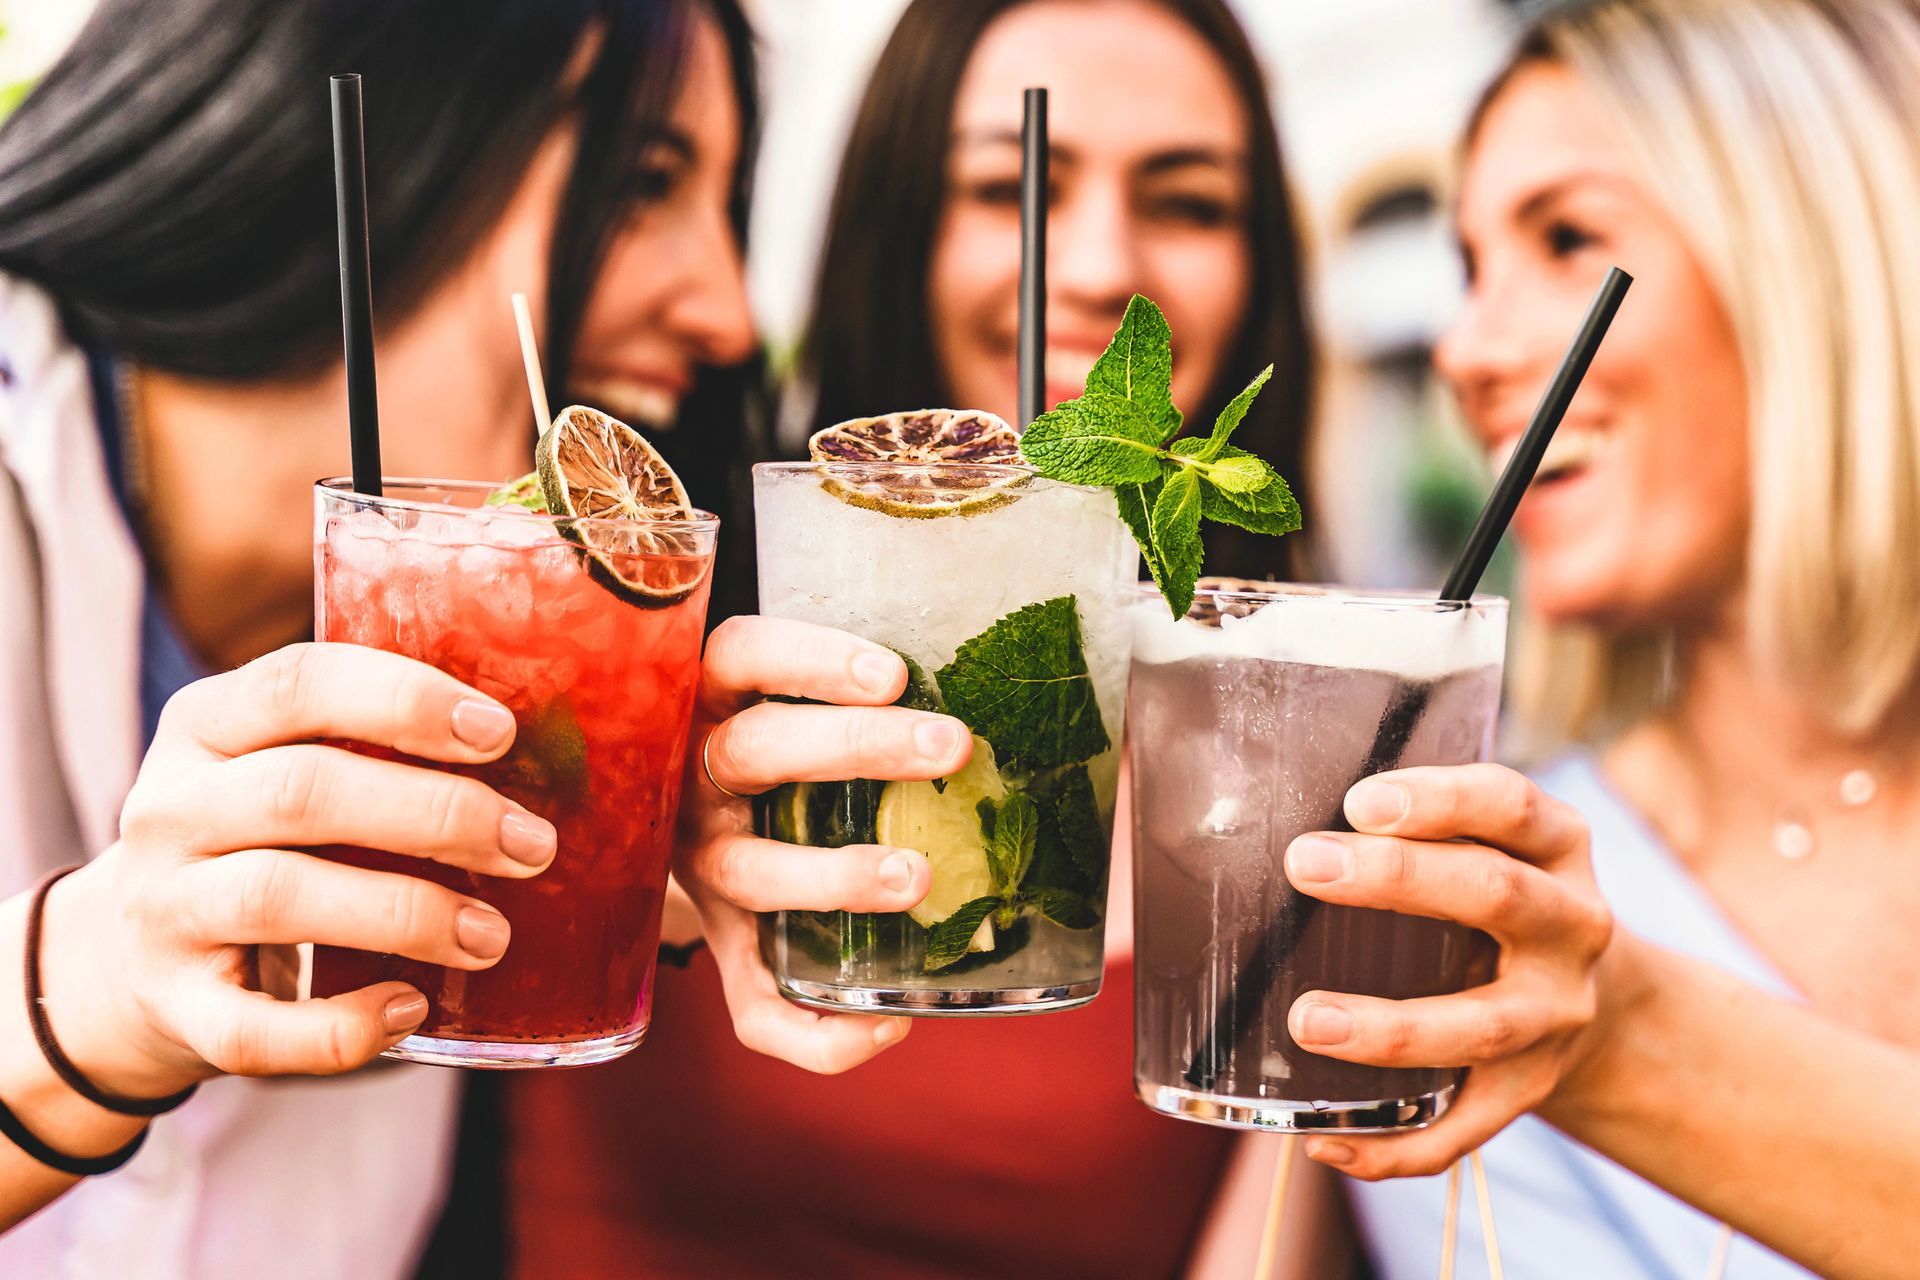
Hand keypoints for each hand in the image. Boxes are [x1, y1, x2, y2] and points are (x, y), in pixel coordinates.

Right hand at [42, 642, 556, 1097]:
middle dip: (436, 814)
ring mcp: (163, 910)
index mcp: (206, 725)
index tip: (500, 733)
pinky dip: (338, 1029)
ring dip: (405, 912)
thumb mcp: (283, 763)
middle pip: (304, 791)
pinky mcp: (175, 1007)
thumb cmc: (259, 839)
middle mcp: (171, 808)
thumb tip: (554, 746)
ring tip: (493, 934)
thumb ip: (375, 743)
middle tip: (533, 846)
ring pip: (278, 896)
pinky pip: (253, 1029)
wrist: (124, 958)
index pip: (299, 684)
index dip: (404, 701)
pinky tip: (412, 1010)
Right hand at [677, 616, 970, 1073]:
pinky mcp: (722, 945)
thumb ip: (863, 693)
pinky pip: (751, 1006)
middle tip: (951, 745)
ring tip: (917, 875)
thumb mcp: (787, 698)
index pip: (744, 656)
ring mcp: (701, 867)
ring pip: (750, 871)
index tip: (894, 673)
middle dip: (857, 746)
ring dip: (835, 876)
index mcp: (712, 700)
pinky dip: (815, 1032)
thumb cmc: (776, 741)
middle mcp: (694, 781)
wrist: (664, 819)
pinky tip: (891, 1024)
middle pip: (756, 752)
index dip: (811, 661)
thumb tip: (1005, 691)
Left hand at [1285, 763, 1612, 1178]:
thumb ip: (1414, 827)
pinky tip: (1322, 1137)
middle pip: (1496, 895)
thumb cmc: (1494, 900)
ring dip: (1390, 1028)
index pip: (1511, 806)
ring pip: (1481, 1027)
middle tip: (1304, 865)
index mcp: (1558, 848)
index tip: (1358, 800)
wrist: (1597, 1000)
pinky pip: (1463, 1130)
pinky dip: (1393, 1146)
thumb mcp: (1488, 844)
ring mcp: (1556, 1017)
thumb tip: (1258, 814)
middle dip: (1397, 879)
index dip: (1440, 798)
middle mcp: (1572, 927)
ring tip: (1305, 1020)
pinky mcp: (1530, 1091)